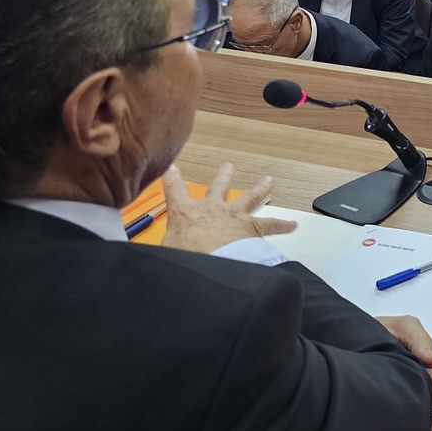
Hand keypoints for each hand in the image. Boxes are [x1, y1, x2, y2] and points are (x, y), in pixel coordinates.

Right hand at [160, 163, 294, 252]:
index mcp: (184, 213)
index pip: (173, 189)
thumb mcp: (163, 252)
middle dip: (223, 176)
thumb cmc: (186, 258)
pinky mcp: (252, 228)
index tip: (171, 167)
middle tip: (228, 166)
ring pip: (250, 197)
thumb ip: (160, 249)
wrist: (212, 264)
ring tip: (268, 181)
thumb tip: (139, 263)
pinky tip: (292, 225)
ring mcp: (234, 216)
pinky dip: (283, 225)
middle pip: (218, 187)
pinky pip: (271, 224)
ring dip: (260, 188)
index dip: (171, 177)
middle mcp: (211, 209)